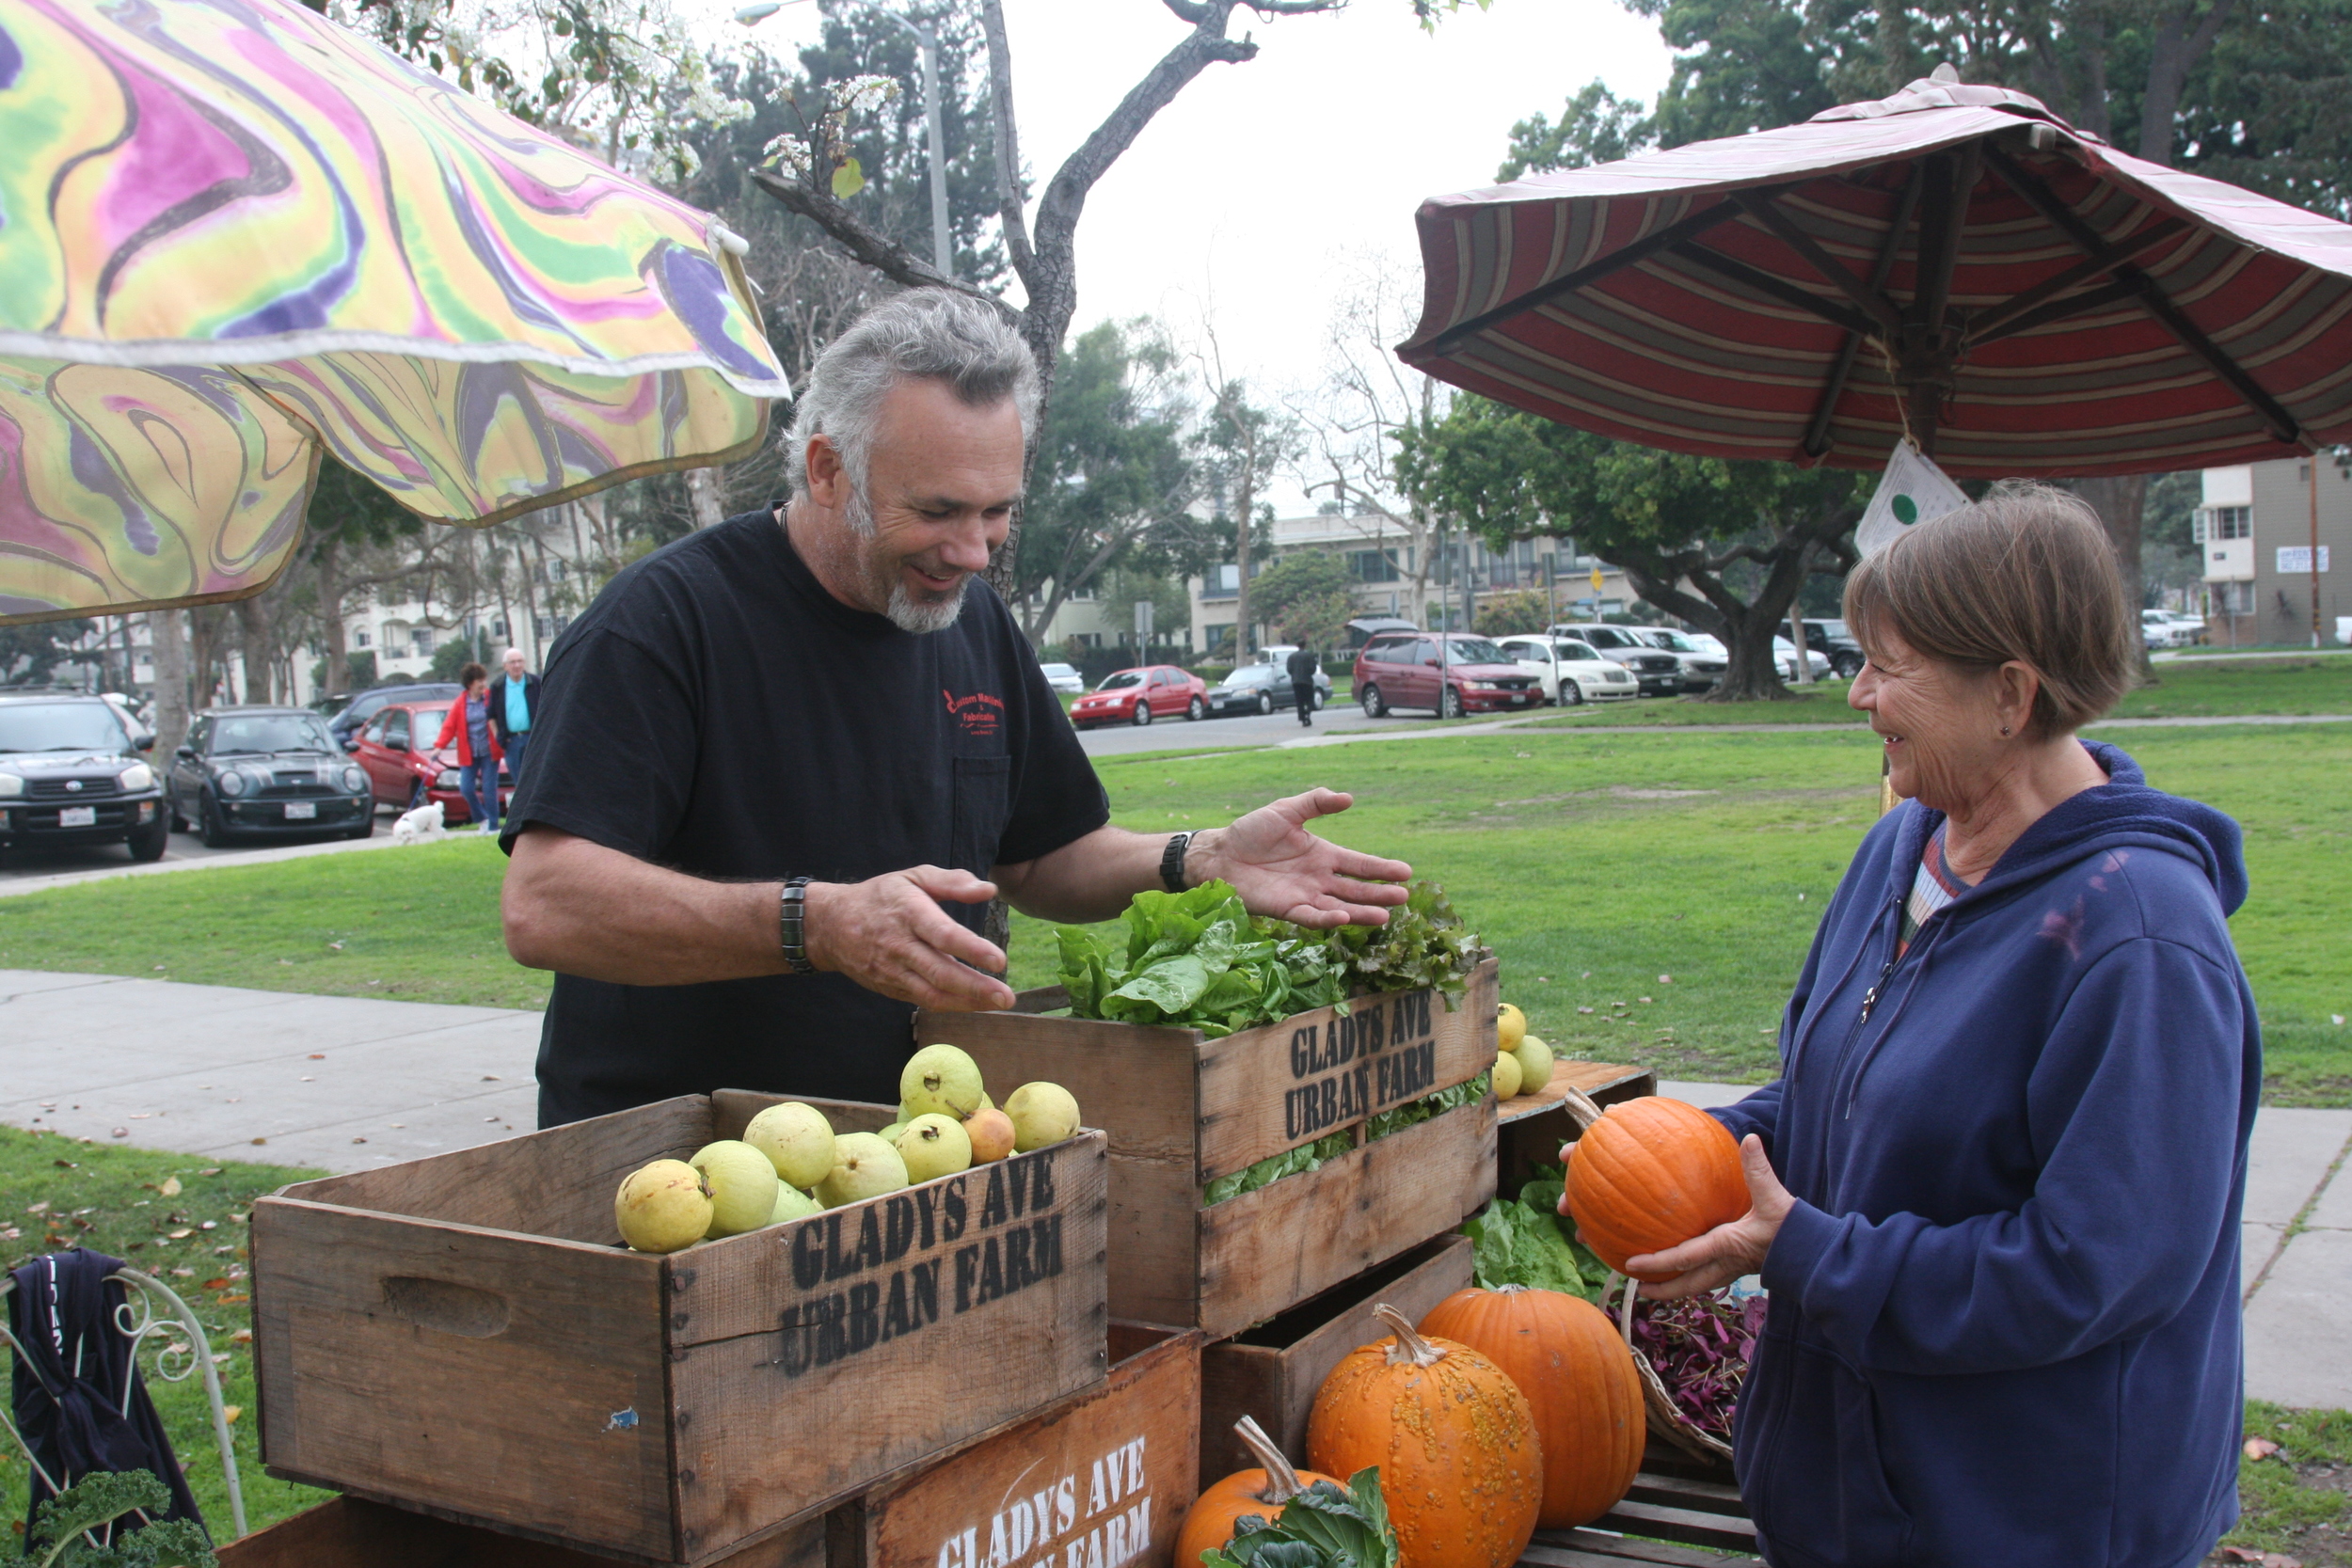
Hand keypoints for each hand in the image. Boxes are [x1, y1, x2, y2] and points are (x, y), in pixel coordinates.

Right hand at [801, 865, 1016, 1010]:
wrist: (831, 925)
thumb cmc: (881, 897)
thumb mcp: (913, 877)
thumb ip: (952, 881)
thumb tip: (988, 889)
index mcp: (908, 913)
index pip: (943, 935)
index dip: (972, 949)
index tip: (999, 961)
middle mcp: (900, 945)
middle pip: (940, 972)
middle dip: (976, 987)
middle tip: (1007, 996)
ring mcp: (892, 971)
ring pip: (932, 993)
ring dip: (967, 1002)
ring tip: (998, 1003)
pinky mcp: (890, 987)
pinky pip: (923, 1000)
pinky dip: (951, 1005)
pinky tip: (975, 1004)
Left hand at [1189, 787, 1411, 927]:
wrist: (1220, 854)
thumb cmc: (1251, 832)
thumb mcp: (1286, 810)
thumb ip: (1315, 802)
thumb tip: (1348, 798)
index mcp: (1322, 854)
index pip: (1359, 864)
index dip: (1381, 869)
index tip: (1406, 872)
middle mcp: (1318, 878)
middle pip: (1355, 889)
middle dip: (1379, 894)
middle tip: (1403, 897)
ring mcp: (1304, 896)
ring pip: (1339, 907)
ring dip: (1361, 912)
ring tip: (1384, 917)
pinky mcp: (1286, 909)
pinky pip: (1310, 916)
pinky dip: (1327, 919)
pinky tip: (1343, 918)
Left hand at [1614, 1135, 1794, 1299]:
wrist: (1815, 1254)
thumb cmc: (1793, 1228)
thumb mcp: (1774, 1198)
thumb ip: (1759, 1170)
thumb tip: (1750, 1140)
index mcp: (1727, 1246)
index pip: (1685, 1258)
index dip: (1657, 1262)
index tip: (1632, 1263)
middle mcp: (1726, 1262)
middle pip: (1687, 1284)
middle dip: (1662, 1288)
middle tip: (1637, 1288)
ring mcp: (1733, 1269)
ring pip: (1698, 1284)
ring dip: (1676, 1286)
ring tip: (1654, 1285)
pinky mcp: (1740, 1267)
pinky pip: (1710, 1275)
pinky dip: (1693, 1274)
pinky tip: (1685, 1267)